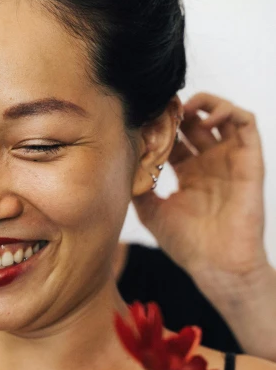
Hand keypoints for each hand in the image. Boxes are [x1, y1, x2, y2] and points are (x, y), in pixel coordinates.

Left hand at [131, 93, 268, 298]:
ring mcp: (230, 161)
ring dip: (205, 103)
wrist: (217, 265)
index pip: (175, 137)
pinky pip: (247, 124)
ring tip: (185, 108)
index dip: (161, 125)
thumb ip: (138, 187)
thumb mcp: (151, 213)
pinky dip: (229, 111)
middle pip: (195, 123)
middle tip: (162, 107)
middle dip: (179, 110)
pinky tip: (206, 118)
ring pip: (223, 116)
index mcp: (189, 174)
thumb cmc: (188, 246)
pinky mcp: (250, 161)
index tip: (145, 118)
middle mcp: (210, 164)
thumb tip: (120, 164)